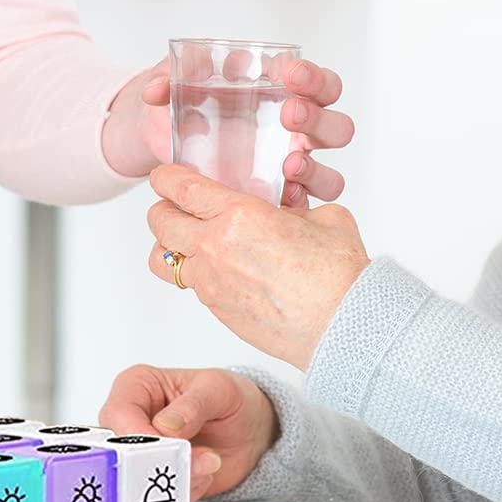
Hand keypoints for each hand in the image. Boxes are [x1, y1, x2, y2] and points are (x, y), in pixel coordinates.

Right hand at [98, 363, 277, 500]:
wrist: (247, 428)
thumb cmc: (226, 398)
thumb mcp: (217, 390)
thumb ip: (192, 406)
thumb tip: (166, 425)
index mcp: (136, 387)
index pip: (119, 413)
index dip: (139, 435)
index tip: (170, 446)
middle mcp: (130, 421)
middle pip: (119, 452)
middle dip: (160, 462)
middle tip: (196, 460)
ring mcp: (140, 454)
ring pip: (137, 480)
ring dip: (177, 479)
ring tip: (208, 462)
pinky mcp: (154, 480)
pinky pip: (158, 498)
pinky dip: (185, 492)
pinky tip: (205, 474)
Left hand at [102, 56, 355, 207]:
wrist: (165, 154)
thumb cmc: (186, 110)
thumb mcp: (179, 88)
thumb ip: (170, 79)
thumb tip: (157, 89)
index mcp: (288, 98)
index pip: (322, 85)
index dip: (314, 78)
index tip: (290, 74)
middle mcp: (299, 137)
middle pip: (336, 129)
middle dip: (317, 120)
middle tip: (288, 114)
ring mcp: (293, 173)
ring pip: (328, 176)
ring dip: (314, 169)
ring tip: (289, 164)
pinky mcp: (280, 205)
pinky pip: (303, 211)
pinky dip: (295, 206)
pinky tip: (280, 200)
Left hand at [146, 163, 369, 370]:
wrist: (342, 326)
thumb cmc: (338, 275)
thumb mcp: (322, 219)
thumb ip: (295, 207)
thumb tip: (288, 207)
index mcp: (239, 216)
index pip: (180, 188)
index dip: (166, 177)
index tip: (166, 175)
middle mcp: (215, 248)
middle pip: (159, 221)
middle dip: (163, 208)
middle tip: (177, 205)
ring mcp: (211, 283)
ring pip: (162, 259)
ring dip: (169, 245)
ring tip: (189, 241)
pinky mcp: (217, 309)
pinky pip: (190, 285)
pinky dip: (197, 272)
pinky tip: (223, 269)